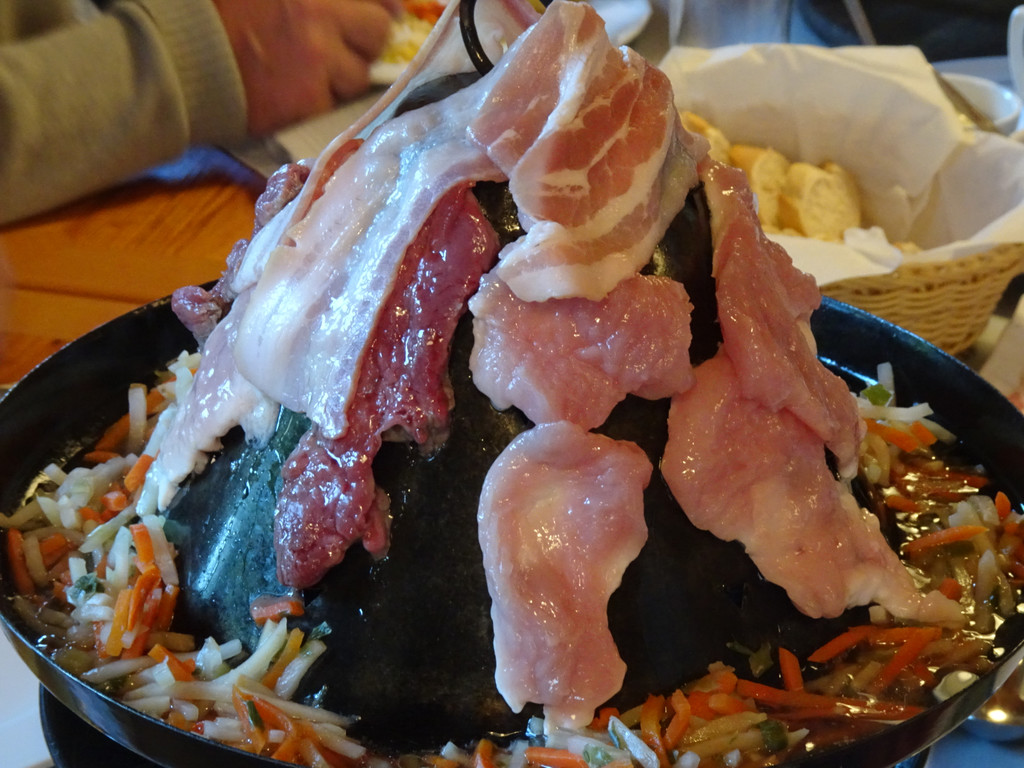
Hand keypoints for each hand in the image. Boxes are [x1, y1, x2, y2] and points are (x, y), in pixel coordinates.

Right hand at [212, 0, 402, 134]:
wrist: (172, 57)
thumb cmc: (211, 12)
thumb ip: (317, 2)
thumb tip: (387, 6)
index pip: (377, 3)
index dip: (385, 7)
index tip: (388, 11)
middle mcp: (320, 15)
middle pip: (377, 33)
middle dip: (366, 41)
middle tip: (346, 45)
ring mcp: (317, 59)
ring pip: (359, 74)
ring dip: (342, 74)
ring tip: (310, 71)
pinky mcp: (308, 100)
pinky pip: (334, 103)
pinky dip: (318, 100)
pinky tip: (292, 91)